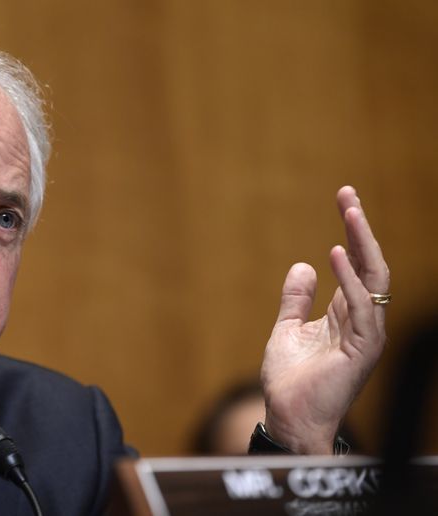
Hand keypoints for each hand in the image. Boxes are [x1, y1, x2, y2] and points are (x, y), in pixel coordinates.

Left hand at [260, 186, 388, 453]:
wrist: (289, 416)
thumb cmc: (291, 380)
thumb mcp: (287, 329)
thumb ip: (296, 299)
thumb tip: (302, 265)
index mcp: (346, 313)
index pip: (356, 264)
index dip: (352, 231)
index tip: (344, 197)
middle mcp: (363, 319)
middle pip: (370, 264)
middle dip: (361, 228)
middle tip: (348, 194)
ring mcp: (366, 334)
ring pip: (373, 279)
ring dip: (362, 243)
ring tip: (349, 211)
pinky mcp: (362, 349)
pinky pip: (361, 307)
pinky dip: (350, 279)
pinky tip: (337, 254)